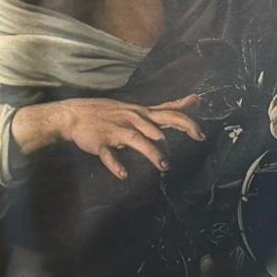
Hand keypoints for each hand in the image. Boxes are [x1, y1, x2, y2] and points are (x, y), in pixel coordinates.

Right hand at [27, 93, 203, 180]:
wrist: (74, 115)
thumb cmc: (110, 113)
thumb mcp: (140, 109)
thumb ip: (166, 109)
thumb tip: (194, 101)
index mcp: (142, 114)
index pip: (168, 114)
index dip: (187, 122)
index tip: (201, 135)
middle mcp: (132, 120)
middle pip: (158, 125)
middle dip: (178, 131)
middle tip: (195, 141)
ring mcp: (116, 130)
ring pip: (137, 140)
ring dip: (151, 152)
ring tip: (164, 165)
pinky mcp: (100, 142)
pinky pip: (108, 155)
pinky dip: (116, 165)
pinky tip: (123, 174)